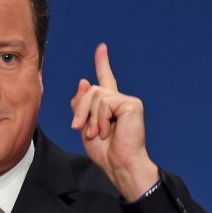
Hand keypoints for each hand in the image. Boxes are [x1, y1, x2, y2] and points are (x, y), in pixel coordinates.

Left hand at [70, 43, 158, 200]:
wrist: (119, 164)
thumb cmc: (104, 151)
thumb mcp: (84, 126)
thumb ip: (81, 104)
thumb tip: (84, 81)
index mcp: (109, 105)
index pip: (105, 79)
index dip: (103, 63)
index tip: (101, 48)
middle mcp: (119, 100)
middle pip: (89, 90)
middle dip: (80, 110)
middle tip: (80, 129)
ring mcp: (126, 101)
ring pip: (95, 96)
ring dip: (90, 118)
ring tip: (98, 134)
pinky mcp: (132, 104)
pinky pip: (104, 103)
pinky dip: (100, 119)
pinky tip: (107, 131)